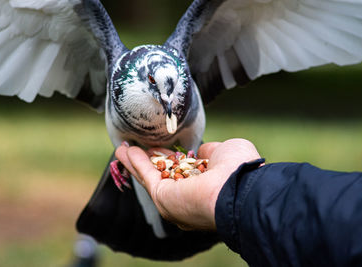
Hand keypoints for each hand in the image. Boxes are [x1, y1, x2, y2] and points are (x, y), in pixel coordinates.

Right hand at [115, 138, 261, 230]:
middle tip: (135, 149)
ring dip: (135, 162)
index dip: (170, 158)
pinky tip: (126, 151)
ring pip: (151, 176)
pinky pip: (147, 177)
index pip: (183, 171)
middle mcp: (188, 195)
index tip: (162, 148)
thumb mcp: (226, 151)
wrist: (239, 187)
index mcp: (205, 185)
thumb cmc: (239, 168)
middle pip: (163, 175)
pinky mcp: (163, 198)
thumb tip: (200, 152)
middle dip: (148, 161)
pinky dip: (135, 163)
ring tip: (123, 148)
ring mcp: (175, 199)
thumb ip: (209, 152)